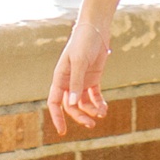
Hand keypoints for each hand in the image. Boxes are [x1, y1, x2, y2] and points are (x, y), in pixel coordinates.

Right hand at [47, 20, 112, 135]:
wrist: (96, 28)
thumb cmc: (83, 42)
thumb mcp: (79, 61)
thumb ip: (76, 82)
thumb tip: (72, 104)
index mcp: (60, 78)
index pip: (54, 102)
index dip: (57, 117)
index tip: (62, 131)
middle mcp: (69, 82)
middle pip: (71, 106)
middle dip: (80, 116)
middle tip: (91, 124)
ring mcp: (81, 80)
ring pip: (83, 103)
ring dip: (91, 110)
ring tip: (102, 114)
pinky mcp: (93, 78)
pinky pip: (94, 95)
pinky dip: (98, 103)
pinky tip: (104, 108)